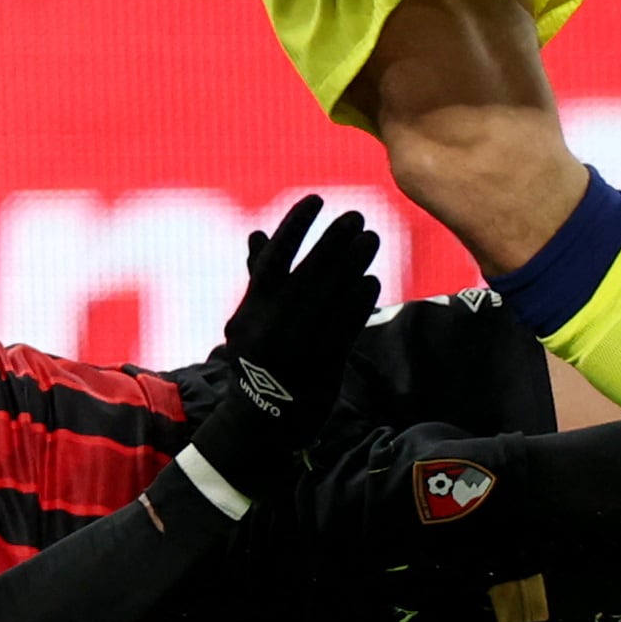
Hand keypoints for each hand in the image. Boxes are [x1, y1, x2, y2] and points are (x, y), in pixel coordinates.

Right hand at [188, 195, 382, 485]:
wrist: (261, 423)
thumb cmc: (258, 361)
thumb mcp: (248, 320)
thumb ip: (258, 279)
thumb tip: (258, 234)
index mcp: (252, 309)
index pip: (274, 258)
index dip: (295, 226)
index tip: (316, 198)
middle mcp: (272, 326)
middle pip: (307, 275)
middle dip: (332, 241)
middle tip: (356, 215)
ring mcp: (297, 347)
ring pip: (328, 299)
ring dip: (352, 266)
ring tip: (371, 238)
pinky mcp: (321, 368)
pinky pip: (343, 330)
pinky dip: (357, 304)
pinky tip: (372, 280)